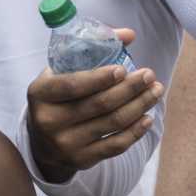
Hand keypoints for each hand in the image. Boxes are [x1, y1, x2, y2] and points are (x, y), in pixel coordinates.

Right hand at [26, 34, 162, 181]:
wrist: (42, 142)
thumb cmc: (58, 96)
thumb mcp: (61, 71)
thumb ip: (92, 49)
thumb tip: (129, 35)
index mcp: (40, 93)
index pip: (72, 85)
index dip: (99, 78)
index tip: (123, 69)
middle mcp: (49, 121)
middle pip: (99, 104)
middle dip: (130, 88)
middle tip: (149, 76)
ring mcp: (65, 144)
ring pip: (111, 123)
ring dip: (139, 106)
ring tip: (155, 91)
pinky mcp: (81, 160)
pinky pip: (115, 145)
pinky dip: (135, 131)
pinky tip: (147, 117)